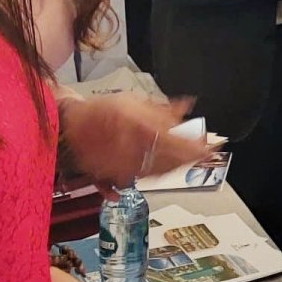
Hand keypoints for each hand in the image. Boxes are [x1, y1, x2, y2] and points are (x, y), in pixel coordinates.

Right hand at [61, 91, 210, 188]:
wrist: (70, 125)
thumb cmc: (103, 111)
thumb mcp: (133, 101)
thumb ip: (162, 109)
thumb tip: (188, 106)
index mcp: (136, 127)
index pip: (173, 141)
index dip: (194, 146)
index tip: (211, 146)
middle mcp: (130, 148)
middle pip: (168, 159)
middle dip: (190, 158)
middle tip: (208, 153)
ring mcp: (122, 165)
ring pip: (158, 171)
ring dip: (178, 167)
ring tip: (193, 160)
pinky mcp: (115, 176)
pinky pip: (142, 179)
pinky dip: (160, 175)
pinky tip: (172, 170)